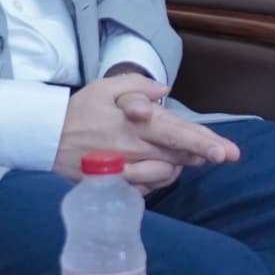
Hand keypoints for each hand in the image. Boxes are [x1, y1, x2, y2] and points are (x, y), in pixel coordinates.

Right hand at [54, 74, 238, 182]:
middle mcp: (135, 150)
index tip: (227, 152)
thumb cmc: (80, 110)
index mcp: (136, 124)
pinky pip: (148, 188)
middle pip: (179, 155)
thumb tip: (164, 90)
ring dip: (180, 165)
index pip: (177, 134)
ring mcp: (127, 172)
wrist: (47, 140)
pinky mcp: (118, 186)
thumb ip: (137, 86)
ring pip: (168, 173)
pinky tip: (158, 167)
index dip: (204, 143)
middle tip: (225, 154)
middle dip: (204, 155)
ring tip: (185, 155)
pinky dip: (159, 178)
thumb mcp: (105, 87)